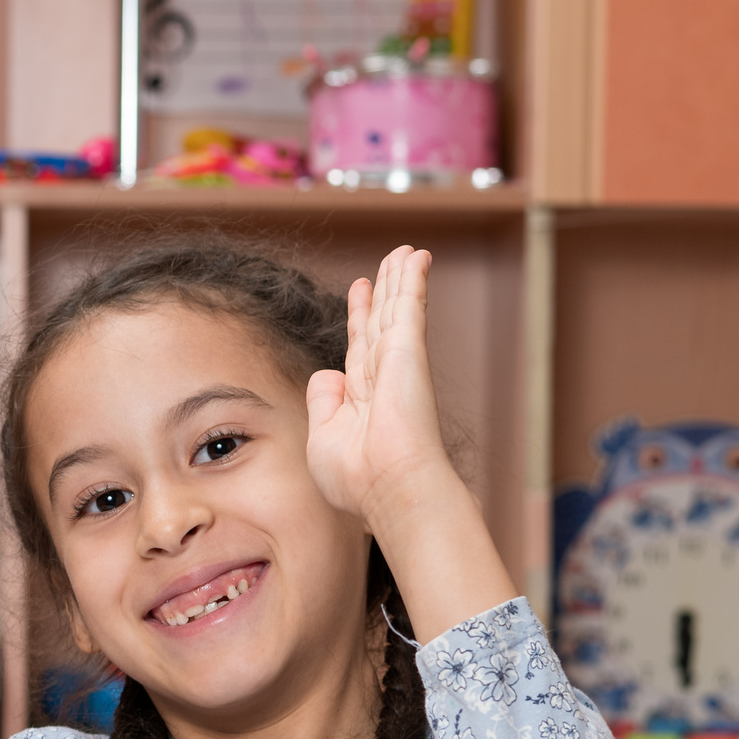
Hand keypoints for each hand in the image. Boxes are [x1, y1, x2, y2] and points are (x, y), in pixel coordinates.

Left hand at [304, 244, 456, 531]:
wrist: (387, 487)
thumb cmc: (355, 477)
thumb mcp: (322, 436)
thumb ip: (322, 401)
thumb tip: (328, 374)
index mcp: (360, 397)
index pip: (359, 345)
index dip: (360, 316)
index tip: (361, 289)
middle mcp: (381, 376)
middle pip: (381, 320)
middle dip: (385, 290)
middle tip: (392, 261)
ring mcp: (397, 362)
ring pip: (396, 307)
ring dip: (400, 277)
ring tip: (406, 252)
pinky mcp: (408, 351)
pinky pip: (408, 306)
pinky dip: (411, 281)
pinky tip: (416, 258)